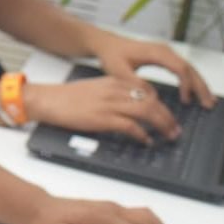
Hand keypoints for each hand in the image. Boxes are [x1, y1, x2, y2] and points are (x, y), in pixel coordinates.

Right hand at [24, 75, 181, 142]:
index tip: (167, 115)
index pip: (148, 90)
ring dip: (162, 125)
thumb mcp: (94, 89)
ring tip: (168, 135)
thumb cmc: (66, 97)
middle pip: (152, 101)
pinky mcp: (102, 118)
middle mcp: (115, 91)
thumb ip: (113, 94)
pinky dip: (142, 134)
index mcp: (114, 82)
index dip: (162, 104)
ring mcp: (109, 104)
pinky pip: (130, 126)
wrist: (48, 100)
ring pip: (147, 112)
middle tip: (175, 129)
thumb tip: (129, 108)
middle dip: (168, 117)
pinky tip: (146, 140)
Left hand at [91, 32, 215, 107]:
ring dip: (200, 84)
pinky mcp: (164, 57)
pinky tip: (195, 92)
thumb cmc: (112, 55)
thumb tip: (151, 97)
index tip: (186, 100)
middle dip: (201, 87)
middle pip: (190, 68)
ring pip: (189, 68)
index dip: (186, 85)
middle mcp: (165, 50)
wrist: (106, 44)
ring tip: (209, 101)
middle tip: (209, 104)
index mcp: (156, 53)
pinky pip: (183, 69)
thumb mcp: (119, 71)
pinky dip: (192, 81)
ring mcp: (166, 53)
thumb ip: (135, 83)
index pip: (180, 68)